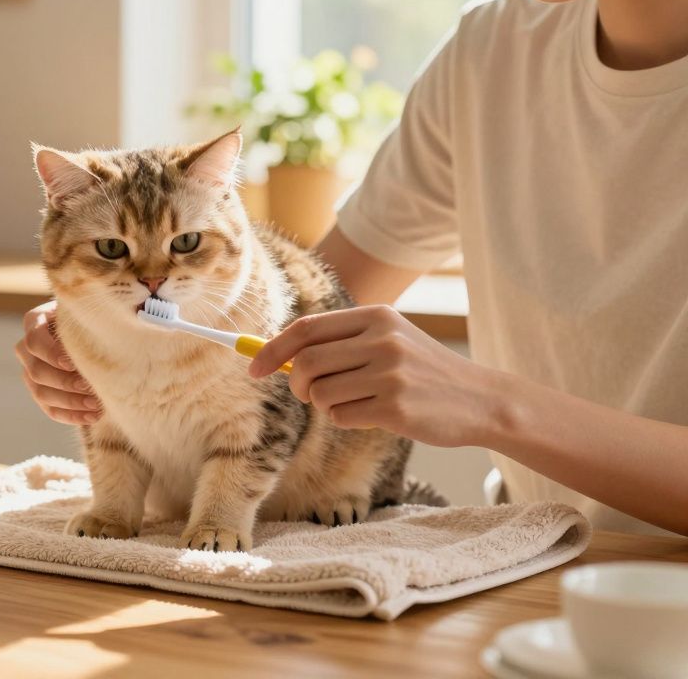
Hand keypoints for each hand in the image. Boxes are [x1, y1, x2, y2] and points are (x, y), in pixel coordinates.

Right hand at [14, 301, 101, 425]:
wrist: (97, 331)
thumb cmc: (95, 314)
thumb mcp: (89, 310)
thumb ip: (89, 318)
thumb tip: (97, 334)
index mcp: (36, 321)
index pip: (33, 341)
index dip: (51, 354)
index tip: (72, 363)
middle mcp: (27, 348)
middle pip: (35, 371)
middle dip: (64, 382)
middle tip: (90, 386)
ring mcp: (31, 372)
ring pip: (40, 393)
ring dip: (70, 401)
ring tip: (97, 404)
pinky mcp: (42, 391)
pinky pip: (50, 409)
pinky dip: (71, 415)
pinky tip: (93, 416)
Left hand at [248, 305, 504, 447]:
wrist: (481, 399)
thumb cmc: (423, 372)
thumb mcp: (388, 341)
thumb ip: (338, 343)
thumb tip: (279, 355)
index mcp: (376, 316)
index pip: (306, 329)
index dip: (271, 349)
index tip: (253, 368)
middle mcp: (382, 340)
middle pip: (306, 362)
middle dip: (294, 383)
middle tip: (304, 393)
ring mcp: (390, 373)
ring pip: (321, 393)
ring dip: (324, 404)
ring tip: (353, 401)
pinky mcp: (396, 406)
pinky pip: (342, 416)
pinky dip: (345, 418)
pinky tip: (373, 413)